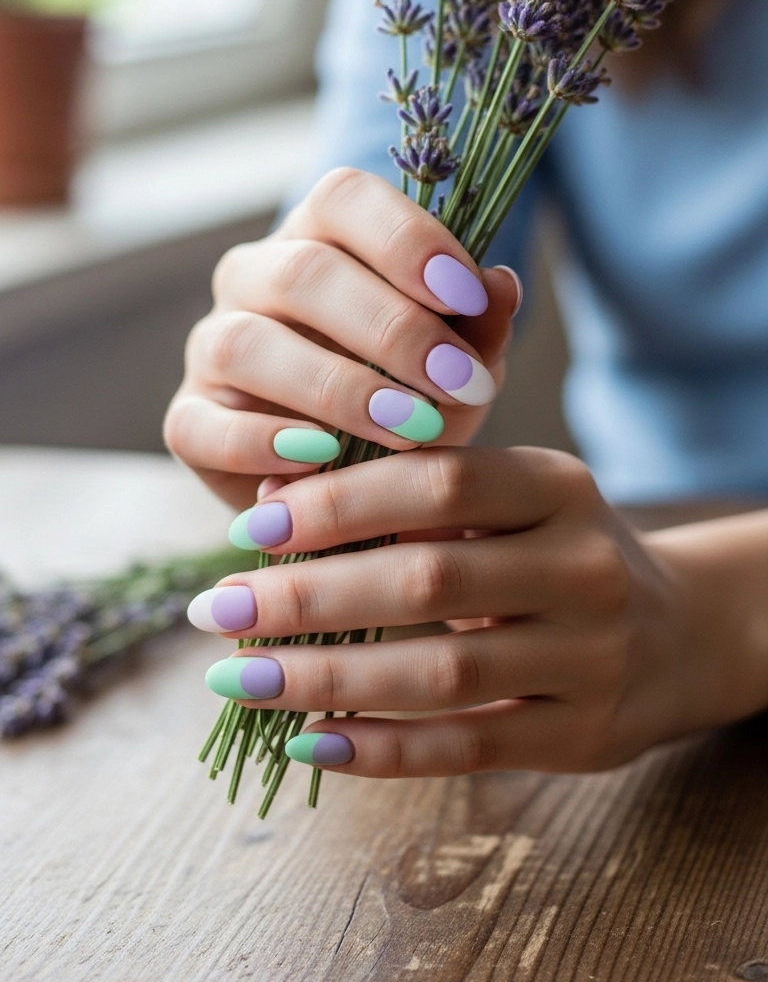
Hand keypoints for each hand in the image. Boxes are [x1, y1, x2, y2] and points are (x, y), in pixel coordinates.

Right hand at [165, 168, 521, 508]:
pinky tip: (323, 461)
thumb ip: (480, 326)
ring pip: (247, 343)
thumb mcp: (460, 363)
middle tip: (458, 381)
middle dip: (391, 328)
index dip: (405, 237)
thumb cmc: (410, 396)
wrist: (356, 482)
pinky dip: (264, 444)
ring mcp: (211, 346)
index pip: (343, 197)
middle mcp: (254, 277)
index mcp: (319, 235)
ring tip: (410, 427)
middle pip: (302, 272)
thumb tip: (501, 285)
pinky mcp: (188, 421)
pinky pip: (204, 425)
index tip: (469, 294)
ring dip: (337, 387)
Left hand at [186, 444, 713, 777]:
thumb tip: (269, 500)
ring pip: (441, 673)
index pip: (440, 482)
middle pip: (429, 581)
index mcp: (558, 486)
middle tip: (220, 609)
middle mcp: (583, 566)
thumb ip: (404, 496)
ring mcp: (590, 657)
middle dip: (309, 597)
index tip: (251, 527)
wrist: (681, 632)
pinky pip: (467, 748)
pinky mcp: (581, 734)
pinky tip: (312, 742)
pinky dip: (382, 750)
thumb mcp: (507, 502)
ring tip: (240, 679)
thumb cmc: (556, 551)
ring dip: (327, 681)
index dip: (340, 503)